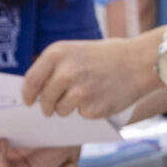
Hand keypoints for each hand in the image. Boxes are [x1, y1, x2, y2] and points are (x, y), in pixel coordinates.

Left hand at [22, 34, 159, 117]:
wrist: (139, 63)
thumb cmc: (107, 56)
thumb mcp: (76, 50)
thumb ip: (55, 67)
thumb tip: (35, 91)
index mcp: (57, 54)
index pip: (31, 81)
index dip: (28, 94)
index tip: (29, 101)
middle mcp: (64, 73)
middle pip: (44, 100)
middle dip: (47, 107)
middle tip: (53, 107)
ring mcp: (77, 93)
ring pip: (60, 111)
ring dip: (68, 109)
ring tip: (86, 95)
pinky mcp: (91, 109)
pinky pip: (80, 116)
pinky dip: (88, 111)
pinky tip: (100, 98)